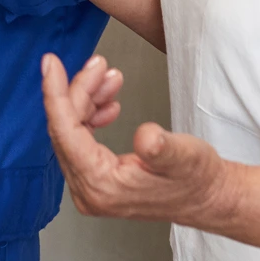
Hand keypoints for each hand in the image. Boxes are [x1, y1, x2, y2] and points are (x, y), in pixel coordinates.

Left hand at [42, 52, 242, 229]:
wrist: (209, 198)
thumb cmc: (197, 178)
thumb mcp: (185, 156)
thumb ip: (163, 148)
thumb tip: (146, 137)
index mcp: (102, 185)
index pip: (65, 132)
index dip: (55, 93)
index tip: (50, 62)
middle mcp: (89, 191)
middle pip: (66, 129)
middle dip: (79, 91)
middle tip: (99, 64)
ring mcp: (91, 188)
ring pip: (72, 131)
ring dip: (87, 99)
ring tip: (110, 78)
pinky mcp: (98, 180)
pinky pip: (81, 139)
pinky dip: (91, 114)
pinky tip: (108, 101)